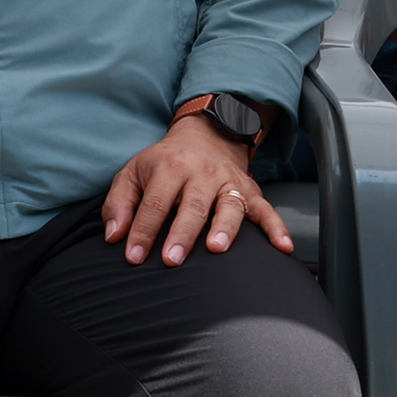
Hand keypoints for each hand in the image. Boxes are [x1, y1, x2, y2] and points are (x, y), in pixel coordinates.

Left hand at [104, 112, 291, 264]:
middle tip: (172, 260)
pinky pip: (267, 211)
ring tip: (216, 249)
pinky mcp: (251, 192)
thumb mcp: (133, 174)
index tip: (134, 257)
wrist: (205, 137)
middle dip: (181, 234)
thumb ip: (120, 204)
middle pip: (192, 207)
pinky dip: (277, 228)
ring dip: (224, 229)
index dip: (143, 231)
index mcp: (170, 168)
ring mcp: (229, 183)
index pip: (155, 203)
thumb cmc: (163, 164)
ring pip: (229, 207)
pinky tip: (282, 247)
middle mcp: (202, 174)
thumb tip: (114, 236)